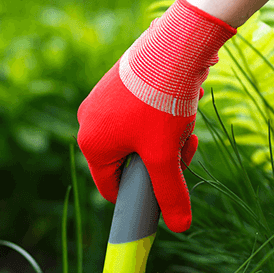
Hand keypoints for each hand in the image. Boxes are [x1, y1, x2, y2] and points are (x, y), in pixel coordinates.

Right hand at [77, 0, 235, 232]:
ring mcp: (102, 100)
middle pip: (129, 162)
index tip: (167, 190)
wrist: (173, 45)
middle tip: (184, 149)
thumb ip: (171, 193)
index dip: (141, 195)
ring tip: (184, 123)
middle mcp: (89, 122)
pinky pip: (140, 114)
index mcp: (91, 145)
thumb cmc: (161, 103)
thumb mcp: (166, 155)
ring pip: (139, 139)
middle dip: (160, 161)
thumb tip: (180, 227)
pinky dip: (162, 116)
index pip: (112, 189)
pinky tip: (180, 103)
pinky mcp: (118, 83)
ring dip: (166, 139)